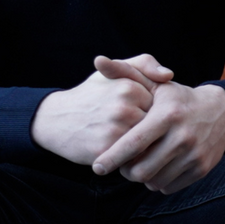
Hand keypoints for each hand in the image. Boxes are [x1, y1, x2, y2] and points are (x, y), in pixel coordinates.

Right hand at [30, 54, 173, 164]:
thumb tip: (169, 75)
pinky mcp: (105, 150)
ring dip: (142, 146)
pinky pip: (131, 158)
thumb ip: (145, 65)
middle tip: (131, 128)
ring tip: (128, 140)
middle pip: (155, 126)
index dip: (151, 112)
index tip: (138, 112)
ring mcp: (114, 130)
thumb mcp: (114, 72)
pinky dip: (129, 158)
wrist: (55, 119)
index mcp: (129, 87)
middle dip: (149, 130)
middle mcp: (123, 107)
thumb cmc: (92, 94)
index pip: (160, 106)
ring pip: (146, 143)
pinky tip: (119, 151)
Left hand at [90, 81, 224, 193]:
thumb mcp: (155, 84)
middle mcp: (183, 136)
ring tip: (141, 164)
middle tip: (123, 164)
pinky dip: (158, 182)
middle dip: (126, 171)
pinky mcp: (201, 169)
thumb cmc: (177, 98)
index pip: (134, 142)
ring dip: (142, 177)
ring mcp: (194, 155)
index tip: (97, 167)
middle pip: (141, 170)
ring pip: (154, 181)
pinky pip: (168, 187)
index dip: (113, 157)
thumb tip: (97, 61)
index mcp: (167, 115)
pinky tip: (159, 167)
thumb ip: (125, 73)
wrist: (221, 112)